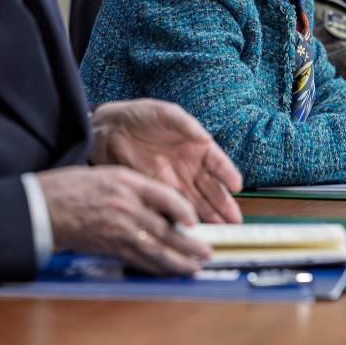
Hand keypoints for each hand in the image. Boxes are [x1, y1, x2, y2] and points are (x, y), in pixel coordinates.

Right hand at [38, 165, 210, 273]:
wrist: (41, 207)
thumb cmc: (73, 187)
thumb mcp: (109, 172)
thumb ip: (139, 187)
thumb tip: (167, 204)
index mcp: (127, 183)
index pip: (166, 197)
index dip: (185, 210)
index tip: (195, 220)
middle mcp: (125, 208)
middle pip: (166, 229)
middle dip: (190, 244)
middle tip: (207, 252)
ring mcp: (117, 230)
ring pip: (155, 250)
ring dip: (178, 261)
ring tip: (195, 267)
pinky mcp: (108, 247)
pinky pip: (138, 260)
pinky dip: (156, 267)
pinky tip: (169, 271)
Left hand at [90, 99, 242, 222]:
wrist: (109, 129)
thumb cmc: (141, 115)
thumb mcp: (165, 114)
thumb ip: (184, 124)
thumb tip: (204, 137)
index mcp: (198, 148)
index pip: (218, 164)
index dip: (228, 175)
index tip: (236, 186)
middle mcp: (190, 168)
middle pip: (212, 189)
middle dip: (223, 205)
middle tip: (234, 221)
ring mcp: (175, 182)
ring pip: (197, 202)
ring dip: (209, 217)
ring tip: (219, 231)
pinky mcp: (158, 191)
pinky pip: (173, 207)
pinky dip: (182, 219)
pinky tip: (190, 229)